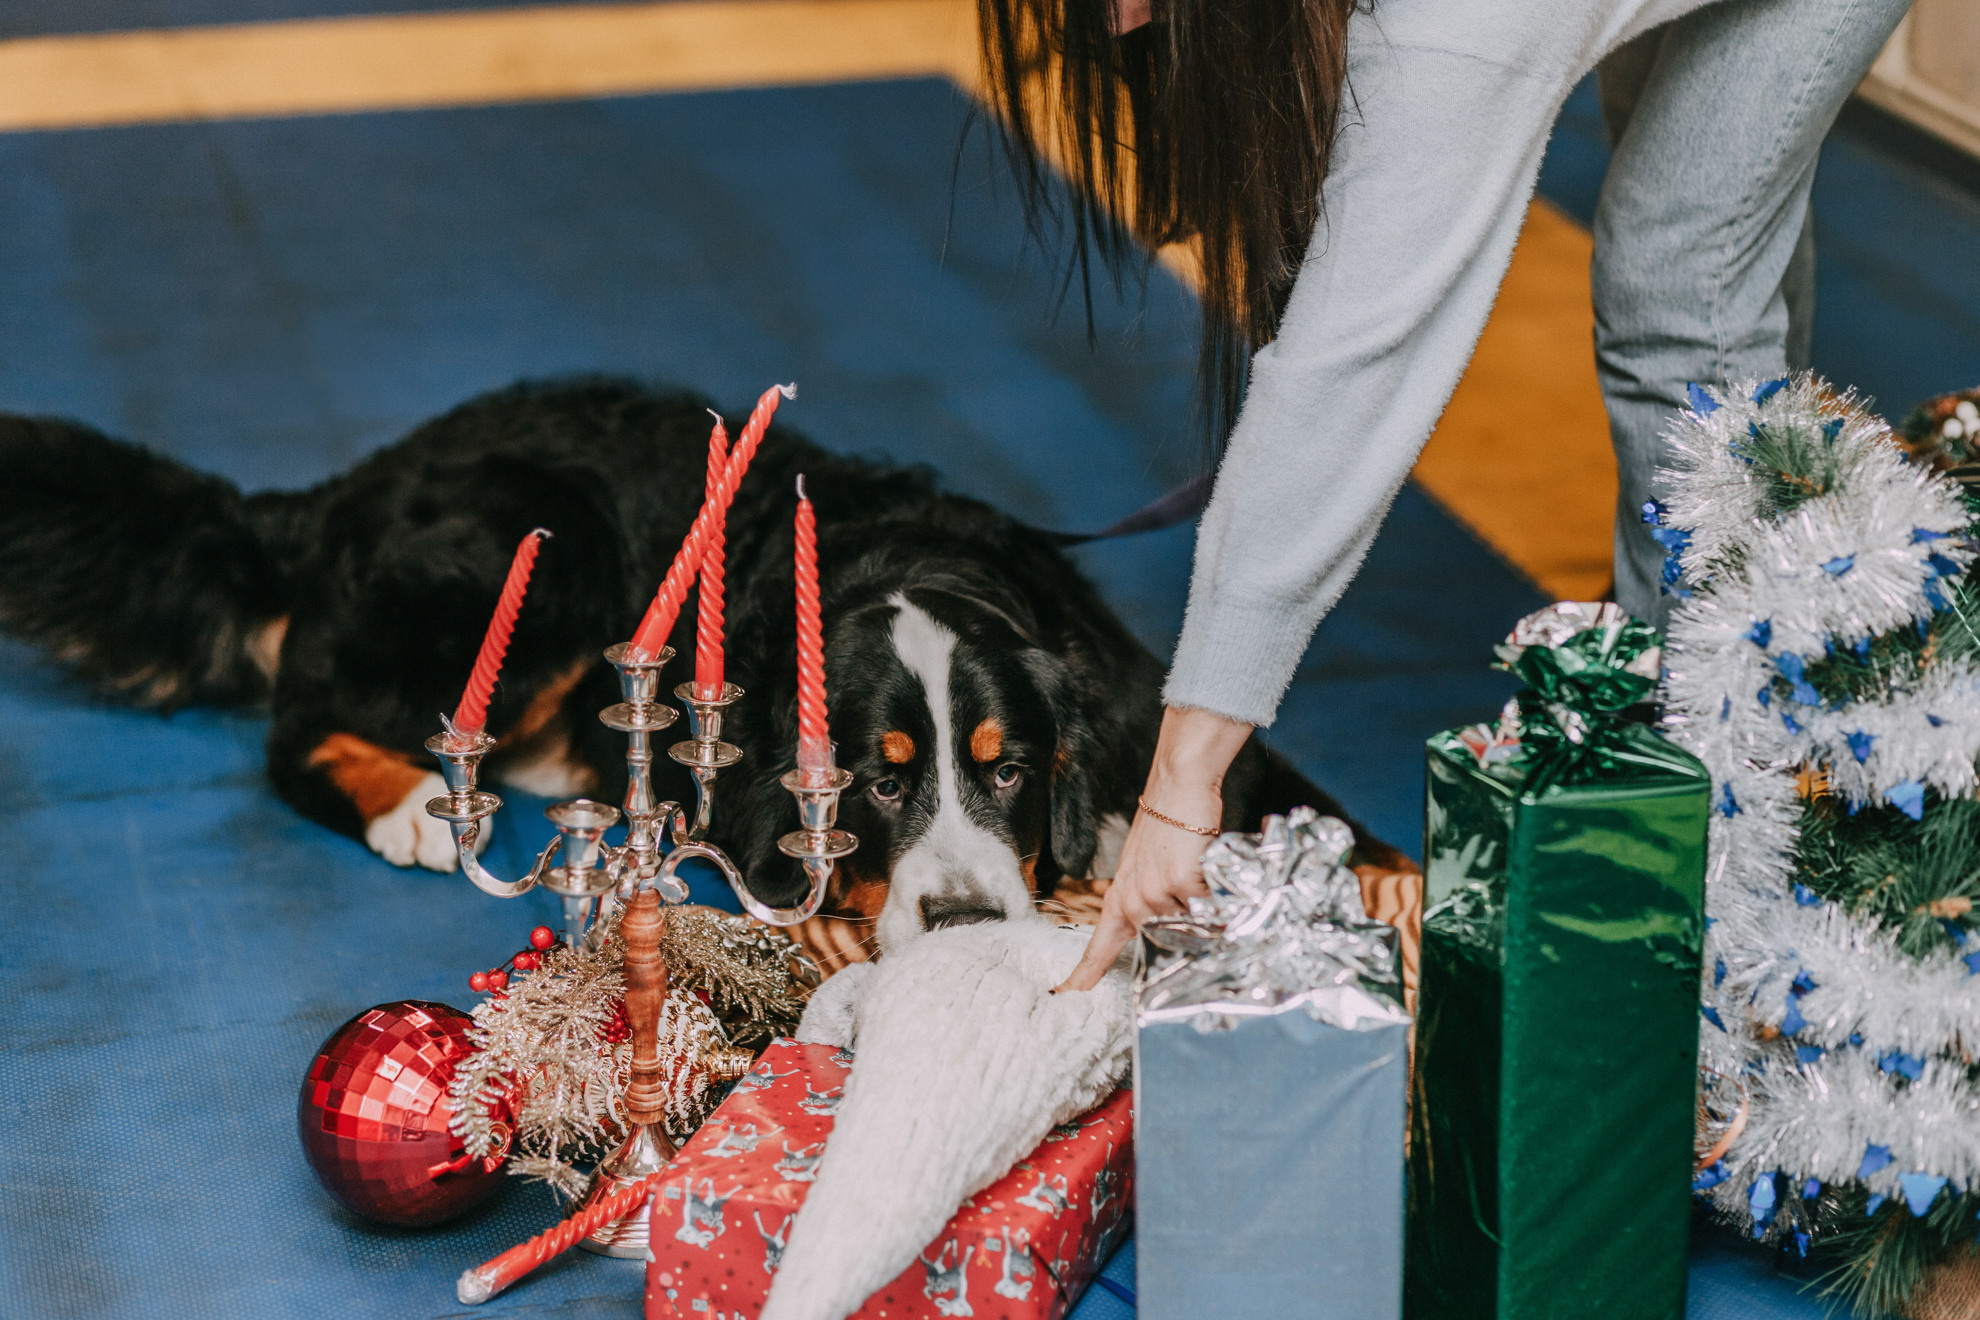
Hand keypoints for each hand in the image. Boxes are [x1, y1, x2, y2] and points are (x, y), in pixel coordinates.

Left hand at [1055, 706, 1250, 991]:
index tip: (1065, 993)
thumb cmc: (1166, 830)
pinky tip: (1204, 864)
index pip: (1100, 947)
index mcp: (1120, 901)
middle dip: (1188, 924)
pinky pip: (1209, 906)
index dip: (1085, 973)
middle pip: (1170, 939)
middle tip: (1188, 885)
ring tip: (1194, 868)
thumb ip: (1153, 904)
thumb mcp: (1147, 871)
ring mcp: (1155, 893)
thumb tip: (1175, 932)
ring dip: (1203, 903)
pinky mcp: (1179, 881)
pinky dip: (1215, 891)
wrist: (1177, 789)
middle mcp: (1134, 902)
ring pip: (1194, 923)